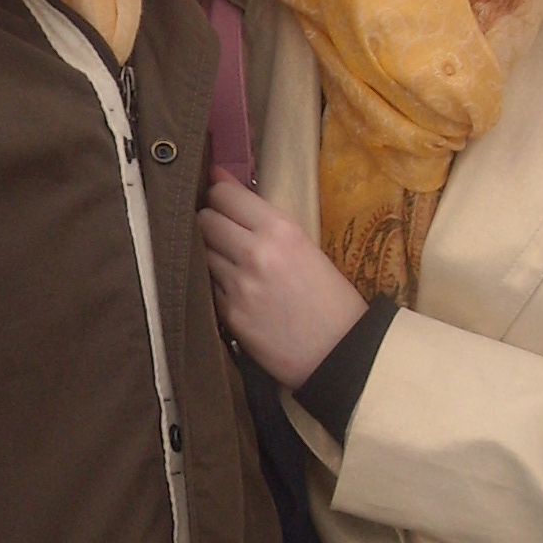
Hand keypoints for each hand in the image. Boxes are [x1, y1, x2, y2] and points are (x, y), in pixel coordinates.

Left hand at [198, 176, 367, 387]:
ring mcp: (237, 285)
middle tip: (219, 227)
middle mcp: (255, 252)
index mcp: (281, 229)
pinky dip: (214, 285)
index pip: (226, 195)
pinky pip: (207, 287)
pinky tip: (234, 290)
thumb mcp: (308, 249)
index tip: (216, 189)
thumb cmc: (333, 300)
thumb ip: (269, 227)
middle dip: (209, 220)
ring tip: (228, 261)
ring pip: (201, 252)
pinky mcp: (228, 314)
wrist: (341, 353)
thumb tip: (233, 197)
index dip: (217, 191)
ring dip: (209, 253)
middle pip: (205, 220)